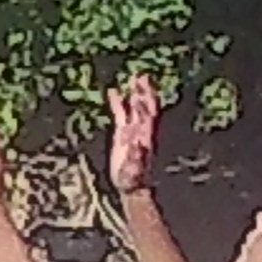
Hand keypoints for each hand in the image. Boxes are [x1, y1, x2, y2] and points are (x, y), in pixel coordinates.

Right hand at [106, 77, 160, 196]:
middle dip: (146, 92)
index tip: (139, 93)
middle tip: (143, 75)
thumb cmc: (133, 178)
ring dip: (136, 92)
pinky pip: (121, 113)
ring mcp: (133, 129)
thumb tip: (138, 144)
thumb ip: (137, 158)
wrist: (131, 185)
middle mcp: (142, 130)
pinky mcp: (122, 132)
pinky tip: (113, 91)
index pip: (148, 116)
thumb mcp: (134, 170)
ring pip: (135, 107)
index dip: (144, 105)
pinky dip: (118, 102)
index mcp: (146, 136)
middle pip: (146, 106)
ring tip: (133, 77)